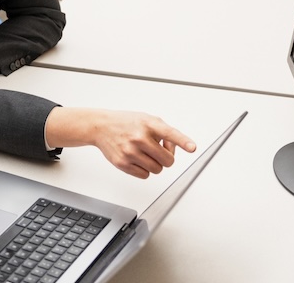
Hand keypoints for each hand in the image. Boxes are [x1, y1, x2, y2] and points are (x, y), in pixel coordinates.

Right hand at [45, 108, 196, 178]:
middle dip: (166, 158)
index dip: (182, 141)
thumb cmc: (126, 122)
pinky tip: (137, 159)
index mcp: (148, 124)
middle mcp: (139, 137)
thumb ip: (164, 131)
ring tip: (145, 153)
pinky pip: (144, 175)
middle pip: (167, 161)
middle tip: (158, 151)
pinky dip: (144, 170)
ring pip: (157, 170)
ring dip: (155, 164)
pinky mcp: (122, 163)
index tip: (192, 148)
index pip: (169, 133)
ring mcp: (130, 151)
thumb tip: (173, 148)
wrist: (101, 126)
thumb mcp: (147, 119)